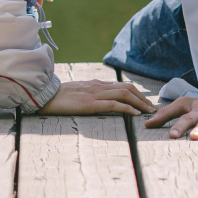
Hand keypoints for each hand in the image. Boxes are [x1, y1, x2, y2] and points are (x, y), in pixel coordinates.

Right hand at [38, 80, 156, 115]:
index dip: (136, 93)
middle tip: (152, 107)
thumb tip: (99, 96)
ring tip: (149, 111)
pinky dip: (127, 108)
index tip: (145, 102)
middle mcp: (98, 86)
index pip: (121, 85)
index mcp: (95, 83)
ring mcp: (94, 94)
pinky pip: (113, 104)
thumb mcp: (77, 92)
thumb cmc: (58, 96)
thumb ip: (89, 92)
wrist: (44, 96)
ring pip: (124, 94)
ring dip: (140, 103)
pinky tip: (135, 114)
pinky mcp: (90, 103)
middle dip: (143, 97)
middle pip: (127, 87)